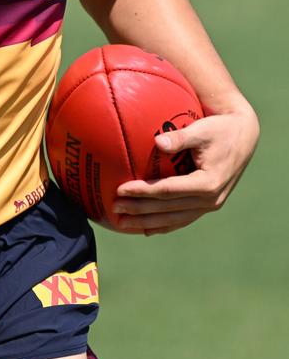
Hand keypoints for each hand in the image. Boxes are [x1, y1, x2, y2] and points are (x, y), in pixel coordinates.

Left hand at [112, 102, 258, 234]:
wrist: (243, 137)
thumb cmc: (220, 129)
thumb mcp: (202, 130)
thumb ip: (181, 137)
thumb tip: (157, 142)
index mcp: (207, 183)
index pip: (167, 191)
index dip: (143, 192)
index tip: (120, 190)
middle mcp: (210, 199)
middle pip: (167, 209)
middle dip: (139, 210)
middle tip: (113, 208)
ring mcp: (210, 205)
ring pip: (173, 219)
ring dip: (146, 222)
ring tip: (122, 222)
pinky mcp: (207, 205)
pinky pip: (182, 219)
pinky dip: (163, 225)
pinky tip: (145, 228)